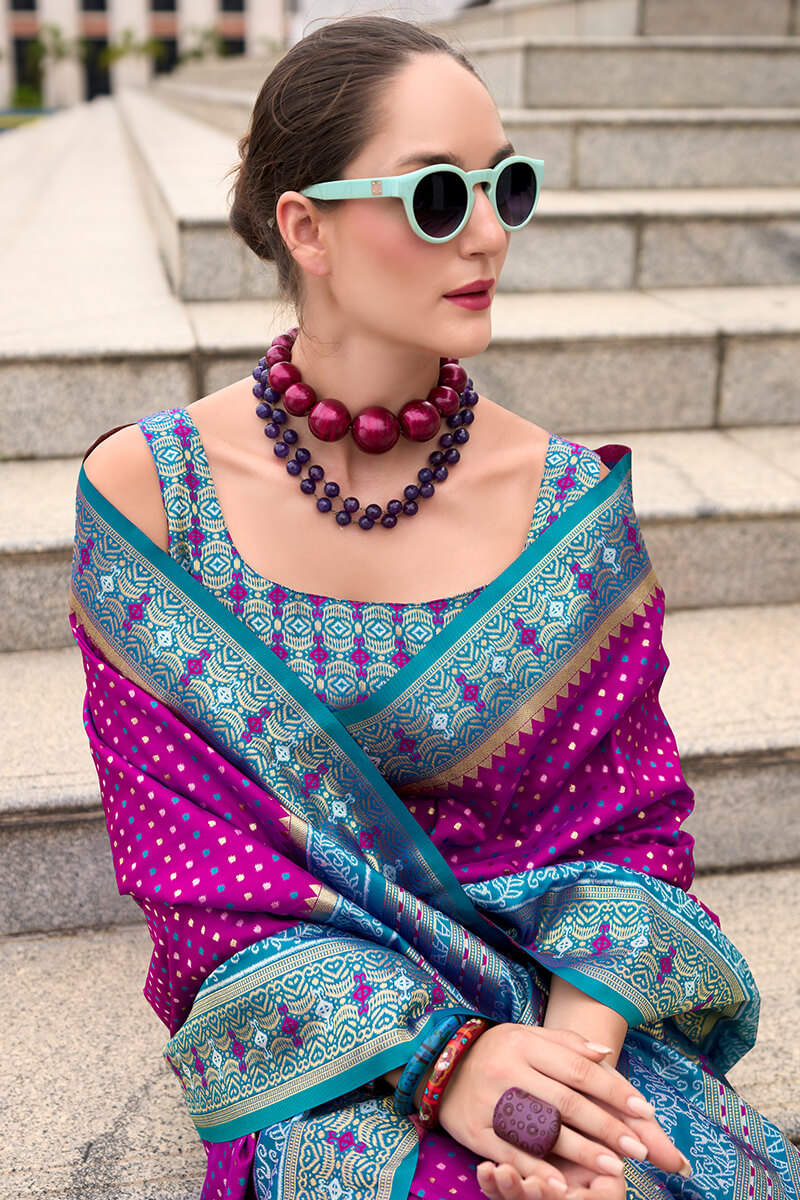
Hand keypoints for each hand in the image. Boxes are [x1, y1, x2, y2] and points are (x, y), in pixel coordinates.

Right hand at [437, 1024, 687, 1191]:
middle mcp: (508, 1069)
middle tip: (638, 1149)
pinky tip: (563, 1186)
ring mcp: (491, 1101)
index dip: (613, 1091)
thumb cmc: (499, 1051)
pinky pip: (511, 1154)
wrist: (442, 1064)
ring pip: (542, 1130)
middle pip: (565, 1102)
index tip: (644, 1112)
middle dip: (606, 1127)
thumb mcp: (530, 1037)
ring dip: (582, 1152)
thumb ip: (568, 1045)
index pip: (578, 1069)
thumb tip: (606, 1053)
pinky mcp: (477, 1130)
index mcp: (526, 1043)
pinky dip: (539, 1172)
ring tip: (614, 1168)